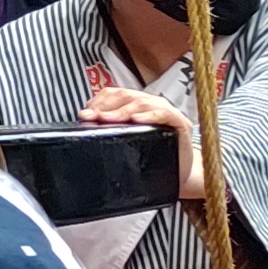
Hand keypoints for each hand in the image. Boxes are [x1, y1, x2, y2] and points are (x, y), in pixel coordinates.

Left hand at [82, 79, 200, 198]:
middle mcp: (152, 104)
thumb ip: (113, 129)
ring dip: (122, 110)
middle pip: (126, 95)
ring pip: (142, 102)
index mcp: (139, 106)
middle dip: (105, 105)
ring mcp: (167, 111)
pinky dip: (149, 115)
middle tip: (91, 116)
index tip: (85, 113)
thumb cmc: (154, 158)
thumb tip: (87, 121)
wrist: (181, 175)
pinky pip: (164, 113)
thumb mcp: (129, 141)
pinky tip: (136, 119)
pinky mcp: (180, 122)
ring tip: (107, 118)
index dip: (99, 100)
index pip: (116, 94)